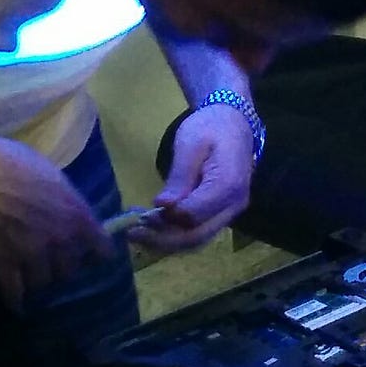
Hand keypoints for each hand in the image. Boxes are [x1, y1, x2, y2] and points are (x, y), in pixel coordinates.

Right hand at [0, 133, 112, 306]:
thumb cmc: (15, 162)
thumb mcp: (53, 176)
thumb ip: (66, 201)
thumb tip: (68, 210)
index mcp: (78, 217)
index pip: (102, 250)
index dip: (95, 253)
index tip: (90, 255)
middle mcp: (62, 242)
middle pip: (70, 270)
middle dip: (62, 267)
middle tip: (51, 262)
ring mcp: (33, 256)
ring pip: (44, 283)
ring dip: (38, 281)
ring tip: (31, 279)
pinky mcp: (6, 265)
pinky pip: (14, 292)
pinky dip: (15, 300)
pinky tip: (16, 305)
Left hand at [143, 104, 254, 253]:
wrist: (234, 123)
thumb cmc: (210, 128)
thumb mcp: (190, 144)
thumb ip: (179, 176)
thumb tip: (163, 206)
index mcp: (227, 185)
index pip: (193, 215)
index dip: (166, 219)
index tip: (141, 214)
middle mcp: (233, 206)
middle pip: (196, 236)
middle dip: (162, 239)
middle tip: (131, 234)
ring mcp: (230, 213)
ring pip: (197, 240)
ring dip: (166, 242)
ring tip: (137, 235)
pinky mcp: (222, 215)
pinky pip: (200, 233)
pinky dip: (176, 237)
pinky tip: (154, 231)